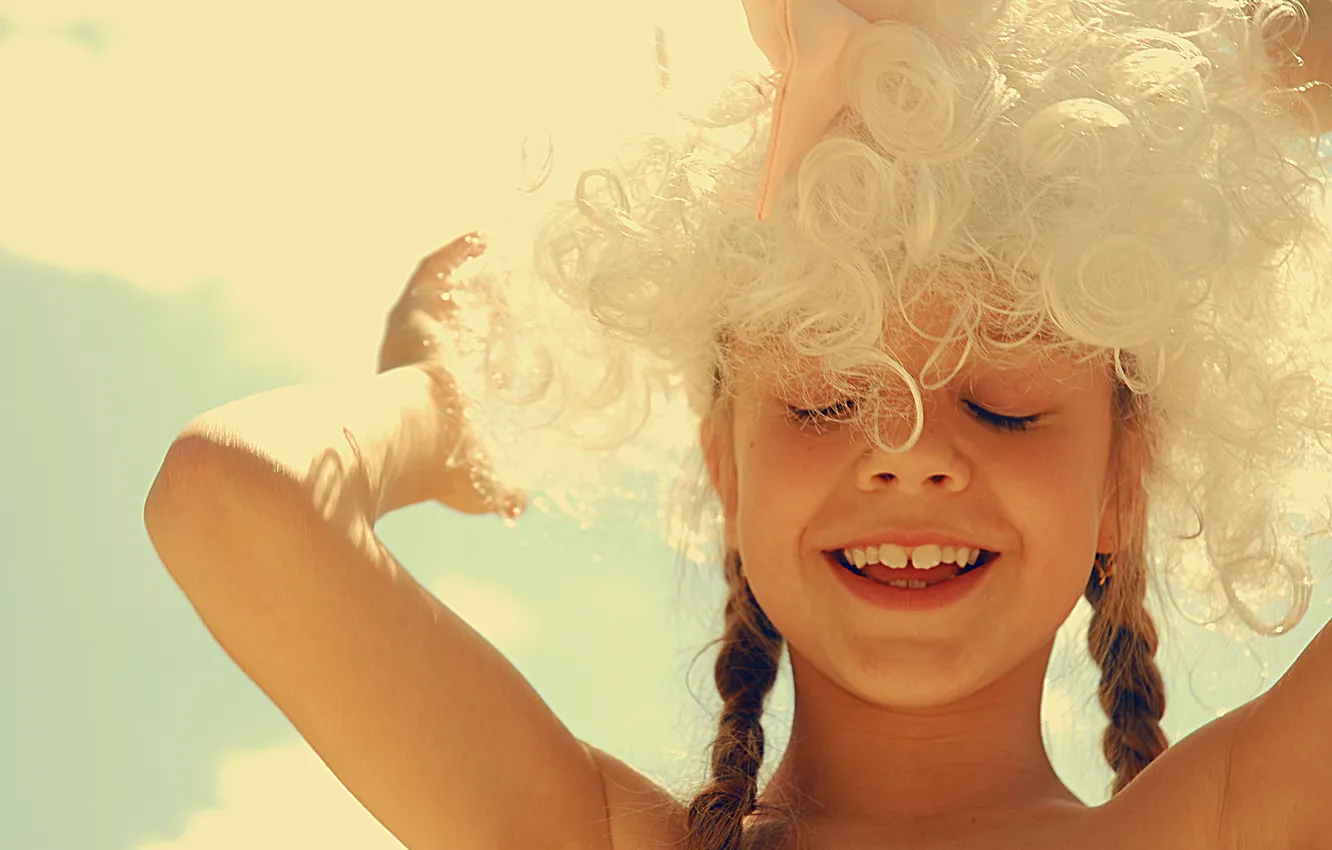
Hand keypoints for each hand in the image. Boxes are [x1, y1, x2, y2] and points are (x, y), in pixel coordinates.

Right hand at [377, 232, 527, 519]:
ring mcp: (410, 335)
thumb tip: (520, 507)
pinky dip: (454, 253)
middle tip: (504, 307)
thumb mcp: (478, 487)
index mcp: (427, 403)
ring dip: (462, 279)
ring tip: (491, 262)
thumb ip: (501, 493)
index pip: (454, 378)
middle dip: (475, 317)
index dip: (482, 370)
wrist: (409, 439)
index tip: (504, 370)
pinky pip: (431, 270)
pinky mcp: (411, 311)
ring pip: (435, 295)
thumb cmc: (439, 467)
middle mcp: (412, 363)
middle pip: (444, 331)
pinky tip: (482, 239)